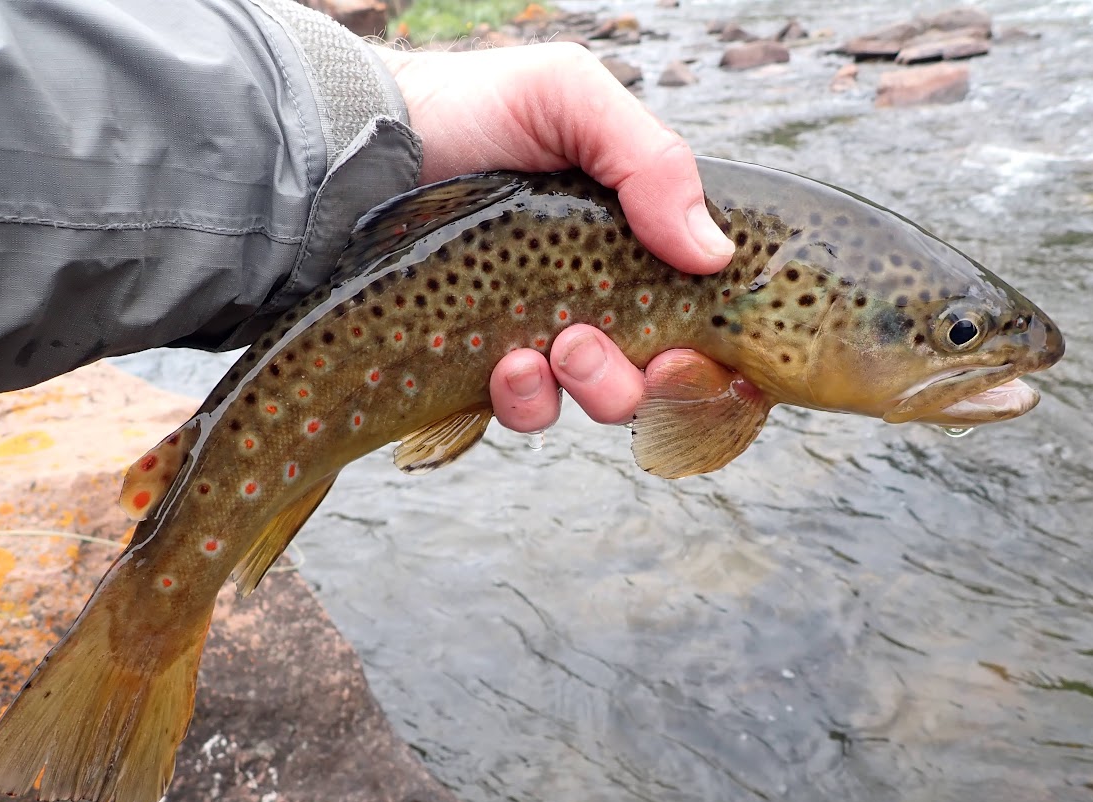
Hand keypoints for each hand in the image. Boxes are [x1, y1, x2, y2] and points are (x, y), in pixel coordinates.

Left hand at [374, 43, 733, 431]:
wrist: (377, 144)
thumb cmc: (481, 111)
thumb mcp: (571, 99)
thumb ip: (651, 161)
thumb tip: (714, 254)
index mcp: (645, 241)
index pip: (708, 315)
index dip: (716, 351)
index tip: (692, 354)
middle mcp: (611, 294)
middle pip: (665, 375)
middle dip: (645, 375)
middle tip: (594, 339)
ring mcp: (554, 335)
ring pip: (603, 400)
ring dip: (593, 385)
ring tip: (555, 346)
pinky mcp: (496, 365)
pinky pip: (531, 412)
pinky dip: (528, 399)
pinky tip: (506, 364)